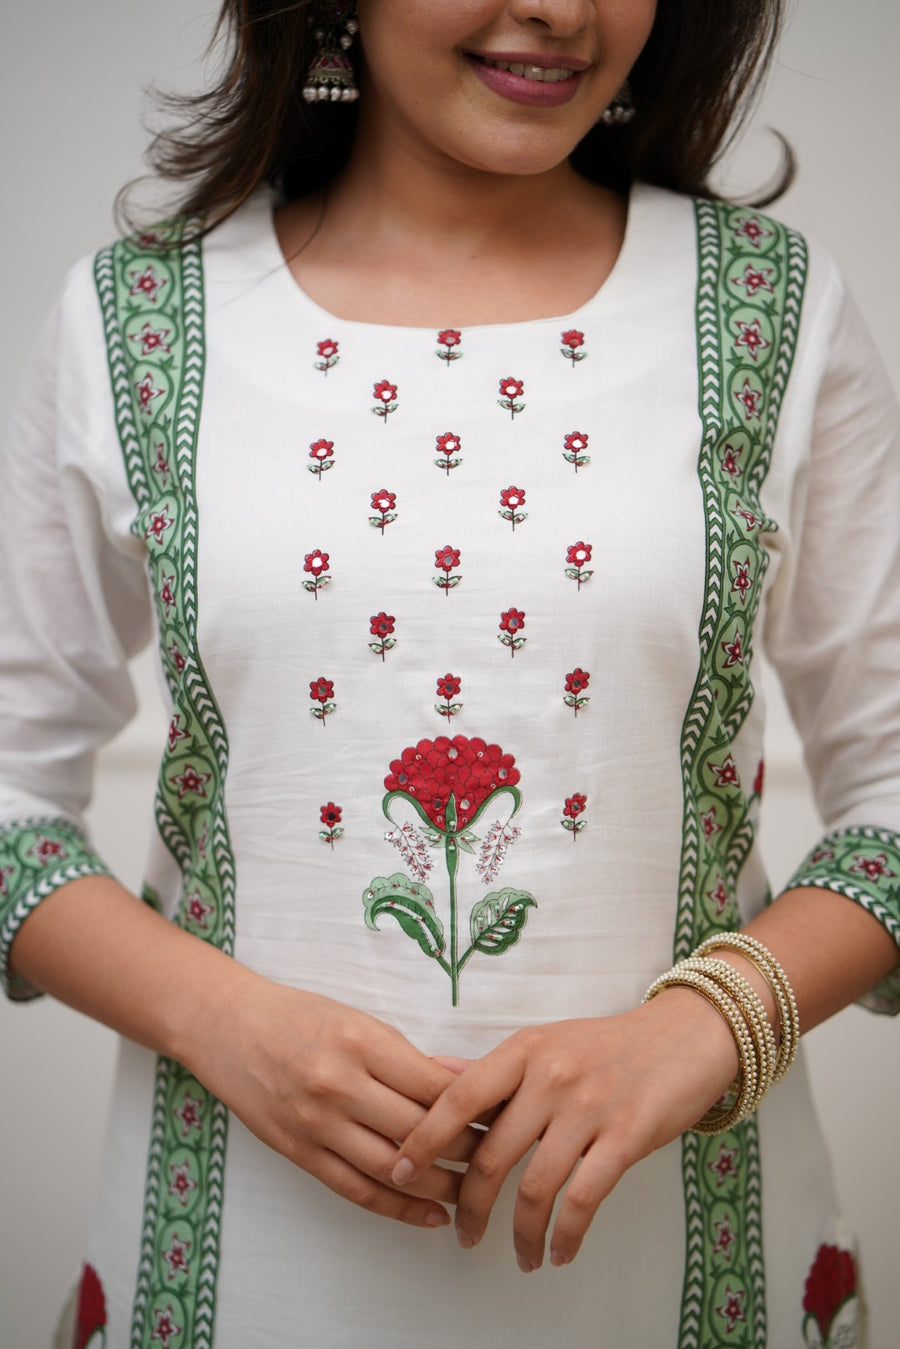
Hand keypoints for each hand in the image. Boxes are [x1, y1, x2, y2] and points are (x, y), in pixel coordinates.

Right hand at [186, 976, 480, 1227]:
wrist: (228, 1027)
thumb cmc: (299, 1017)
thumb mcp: (358, 1021)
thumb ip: (407, 1057)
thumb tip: (465, 1081)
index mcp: (361, 1042)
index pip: (432, 1086)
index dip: (475, 1108)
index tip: (504, 1117)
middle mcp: (338, 1084)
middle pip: (418, 1130)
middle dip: (467, 1150)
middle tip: (501, 1159)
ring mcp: (316, 1123)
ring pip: (392, 1168)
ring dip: (440, 1186)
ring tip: (475, 1193)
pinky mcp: (299, 1152)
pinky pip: (356, 1190)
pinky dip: (398, 1209)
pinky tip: (431, 1214)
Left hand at [391, 988, 738, 1267]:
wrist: (686, 1035)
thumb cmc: (608, 1045)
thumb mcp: (546, 1042)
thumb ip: (494, 1069)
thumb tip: (436, 1075)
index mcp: (524, 1050)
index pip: (459, 1096)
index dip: (424, 1138)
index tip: (398, 1173)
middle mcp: (551, 1076)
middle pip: (491, 1154)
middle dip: (470, 1205)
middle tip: (462, 1234)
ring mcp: (589, 1106)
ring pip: (535, 1186)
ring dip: (521, 1234)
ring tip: (519, 1257)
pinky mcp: (627, 1136)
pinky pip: (584, 1199)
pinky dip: (566, 1235)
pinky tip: (559, 1252)